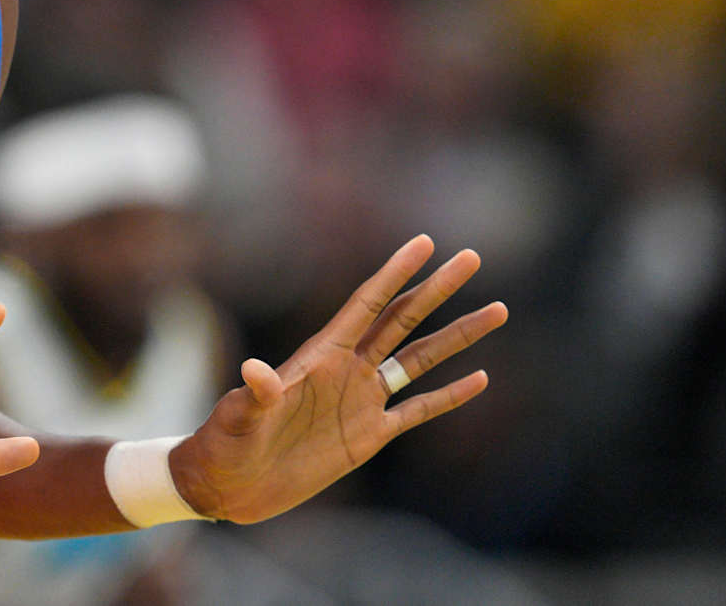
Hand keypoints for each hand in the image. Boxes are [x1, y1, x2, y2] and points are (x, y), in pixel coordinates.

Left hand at [172, 235, 507, 523]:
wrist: (233, 484)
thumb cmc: (228, 442)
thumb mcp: (240, 415)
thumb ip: (255, 393)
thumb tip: (255, 372)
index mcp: (321, 354)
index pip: (366, 304)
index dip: (394, 272)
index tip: (424, 242)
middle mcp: (347, 369)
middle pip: (402, 319)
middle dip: (437, 289)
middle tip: (472, 258)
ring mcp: (362, 400)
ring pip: (420, 359)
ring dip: (458, 336)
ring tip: (498, 309)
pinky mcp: (370, 435)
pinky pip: (419, 409)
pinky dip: (450, 395)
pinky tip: (480, 377)